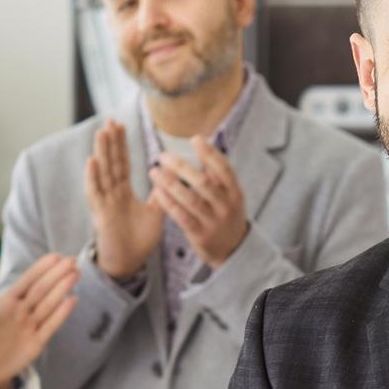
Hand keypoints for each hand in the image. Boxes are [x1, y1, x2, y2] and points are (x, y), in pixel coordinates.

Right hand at [0, 252, 79, 388]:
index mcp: (4, 301)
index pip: (27, 280)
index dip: (43, 267)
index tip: (58, 255)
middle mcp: (16, 313)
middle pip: (40, 289)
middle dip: (57, 273)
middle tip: (73, 260)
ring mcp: (26, 328)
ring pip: (47, 305)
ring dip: (63, 287)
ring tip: (76, 273)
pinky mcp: (35, 344)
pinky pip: (51, 326)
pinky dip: (62, 313)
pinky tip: (73, 300)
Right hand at [84, 119, 162, 279]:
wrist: (130, 262)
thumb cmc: (140, 239)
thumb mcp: (155, 213)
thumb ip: (161, 196)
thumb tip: (171, 178)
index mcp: (123, 191)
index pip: (121, 163)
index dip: (120, 145)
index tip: (120, 125)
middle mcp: (111, 193)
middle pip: (110, 163)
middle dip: (110, 142)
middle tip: (110, 120)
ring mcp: (104, 203)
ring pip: (101, 173)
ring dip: (101, 153)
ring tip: (101, 132)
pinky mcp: (100, 214)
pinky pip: (95, 193)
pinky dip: (92, 178)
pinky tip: (91, 161)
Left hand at [150, 138, 249, 266]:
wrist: (233, 250)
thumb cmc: (226, 215)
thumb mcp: (230, 196)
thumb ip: (217, 174)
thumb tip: (203, 144)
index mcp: (235, 193)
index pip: (224, 169)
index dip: (210, 154)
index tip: (195, 139)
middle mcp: (226, 206)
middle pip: (203, 183)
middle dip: (181, 167)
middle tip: (163, 156)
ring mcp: (213, 222)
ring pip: (190, 200)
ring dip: (170, 184)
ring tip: (154, 172)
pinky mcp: (200, 235)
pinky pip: (181, 216)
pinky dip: (168, 203)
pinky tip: (157, 192)